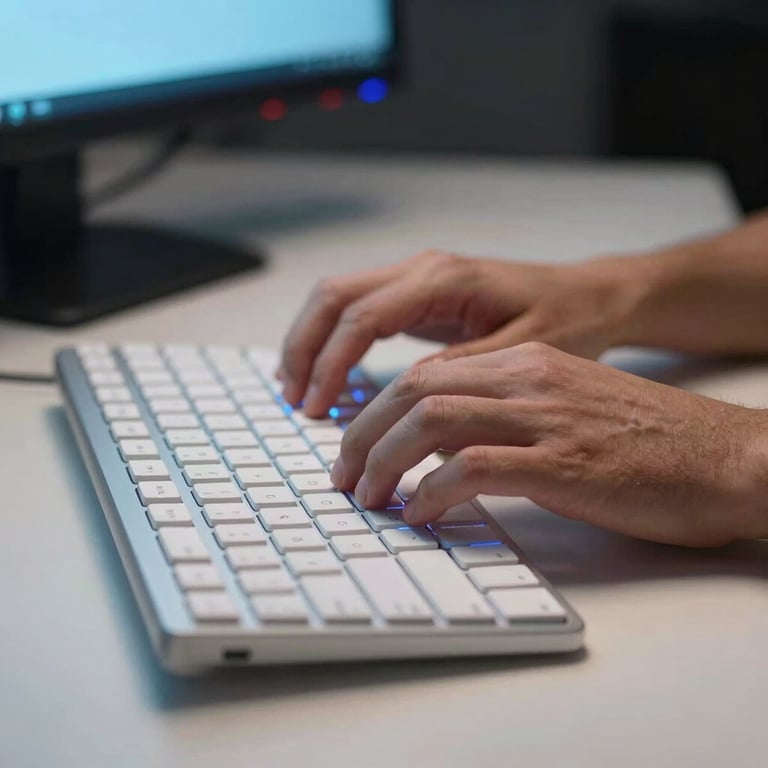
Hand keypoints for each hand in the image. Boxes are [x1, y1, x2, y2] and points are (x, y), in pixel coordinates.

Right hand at [278, 250, 652, 416]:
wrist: (590, 296)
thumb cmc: (566, 320)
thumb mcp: (520, 354)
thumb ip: (458, 373)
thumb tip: (403, 402)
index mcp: (443, 279)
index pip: (361, 316)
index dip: (332, 364)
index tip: (319, 408)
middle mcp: (422, 269)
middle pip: (333, 297)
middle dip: (304, 347)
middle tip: (296, 400)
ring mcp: (418, 279)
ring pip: (338, 299)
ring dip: (312, 343)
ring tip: (300, 392)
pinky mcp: (420, 296)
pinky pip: (359, 311)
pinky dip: (334, 342)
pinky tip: (329, 376)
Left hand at [330, 343, 767, 546]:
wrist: (727, 457)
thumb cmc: (650, 441)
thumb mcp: (568, 409)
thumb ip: (507, 416)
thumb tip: (445, 450)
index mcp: (527, 363)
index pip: (427, 373)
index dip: (376, 408)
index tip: (354, 442)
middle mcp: (529, 379)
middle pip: (413, 390)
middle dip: (362, 433)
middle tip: (343, 474)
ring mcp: (545, 418)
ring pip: (430, 422)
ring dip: (383, 462)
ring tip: (366, 497)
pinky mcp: (563, 464)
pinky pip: (472, 469)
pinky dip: (431, 492)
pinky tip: (420, 514)